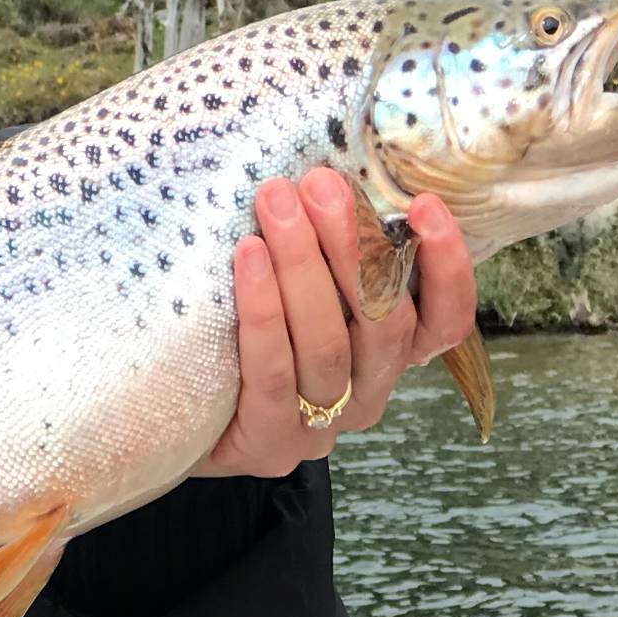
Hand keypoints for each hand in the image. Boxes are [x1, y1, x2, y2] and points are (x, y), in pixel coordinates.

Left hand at [192, 171, 476, 477]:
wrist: (170, 415)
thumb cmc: (239, 331)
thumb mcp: (296, 285)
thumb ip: (327, 248)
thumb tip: (327, 170)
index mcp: (389, 357)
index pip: (445, 323)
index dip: (447, 268)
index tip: (425, 205)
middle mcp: (367, 394)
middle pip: (384, 323)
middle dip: (354, 245)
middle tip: (321, 185)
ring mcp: (321, 428)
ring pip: (329, 345)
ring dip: (304, 266)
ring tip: (277, 204)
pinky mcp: (270, 446)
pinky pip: (274, 373)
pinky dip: (264, 310)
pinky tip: (247, 256)